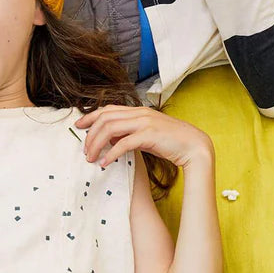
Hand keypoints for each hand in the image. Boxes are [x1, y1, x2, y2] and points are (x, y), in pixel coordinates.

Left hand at [76, 106, 213, 170]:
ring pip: (110, 129)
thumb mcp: (149, 134)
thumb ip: (131, 133)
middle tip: (85, 150)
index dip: (90, 116)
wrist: (195, 146)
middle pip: (104, 118)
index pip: (108, 109)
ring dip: (96, 144)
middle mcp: (140, 113)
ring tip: (92, 158)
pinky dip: (111, 154)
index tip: (78, 126)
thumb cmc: (173, 142)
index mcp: (139, 110)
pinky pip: (122, 144)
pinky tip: (105, 163)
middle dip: (90, 134)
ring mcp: (144, 122)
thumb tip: (112, 139)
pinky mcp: (149, 135)